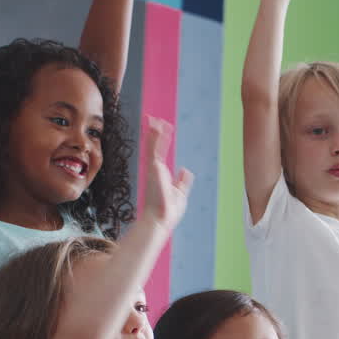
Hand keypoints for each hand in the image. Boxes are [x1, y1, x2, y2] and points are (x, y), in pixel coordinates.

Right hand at [142, 116, 193, 230]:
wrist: (160, 220)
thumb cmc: (168, 211)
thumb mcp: (180, 193)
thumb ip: (182, 181)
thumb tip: (186, 170)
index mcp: (160, 174)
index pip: (159, 152)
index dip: (160, 140)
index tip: (162, 128)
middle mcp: (155, 170)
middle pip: (153, 147)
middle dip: (153, 133)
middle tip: (153, 119)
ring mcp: (153, 169)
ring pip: (152, 146)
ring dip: (153, 132)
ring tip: (153, 119)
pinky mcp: (153, 169)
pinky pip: (153, 149)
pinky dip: (154, 138)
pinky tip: (155, 126)